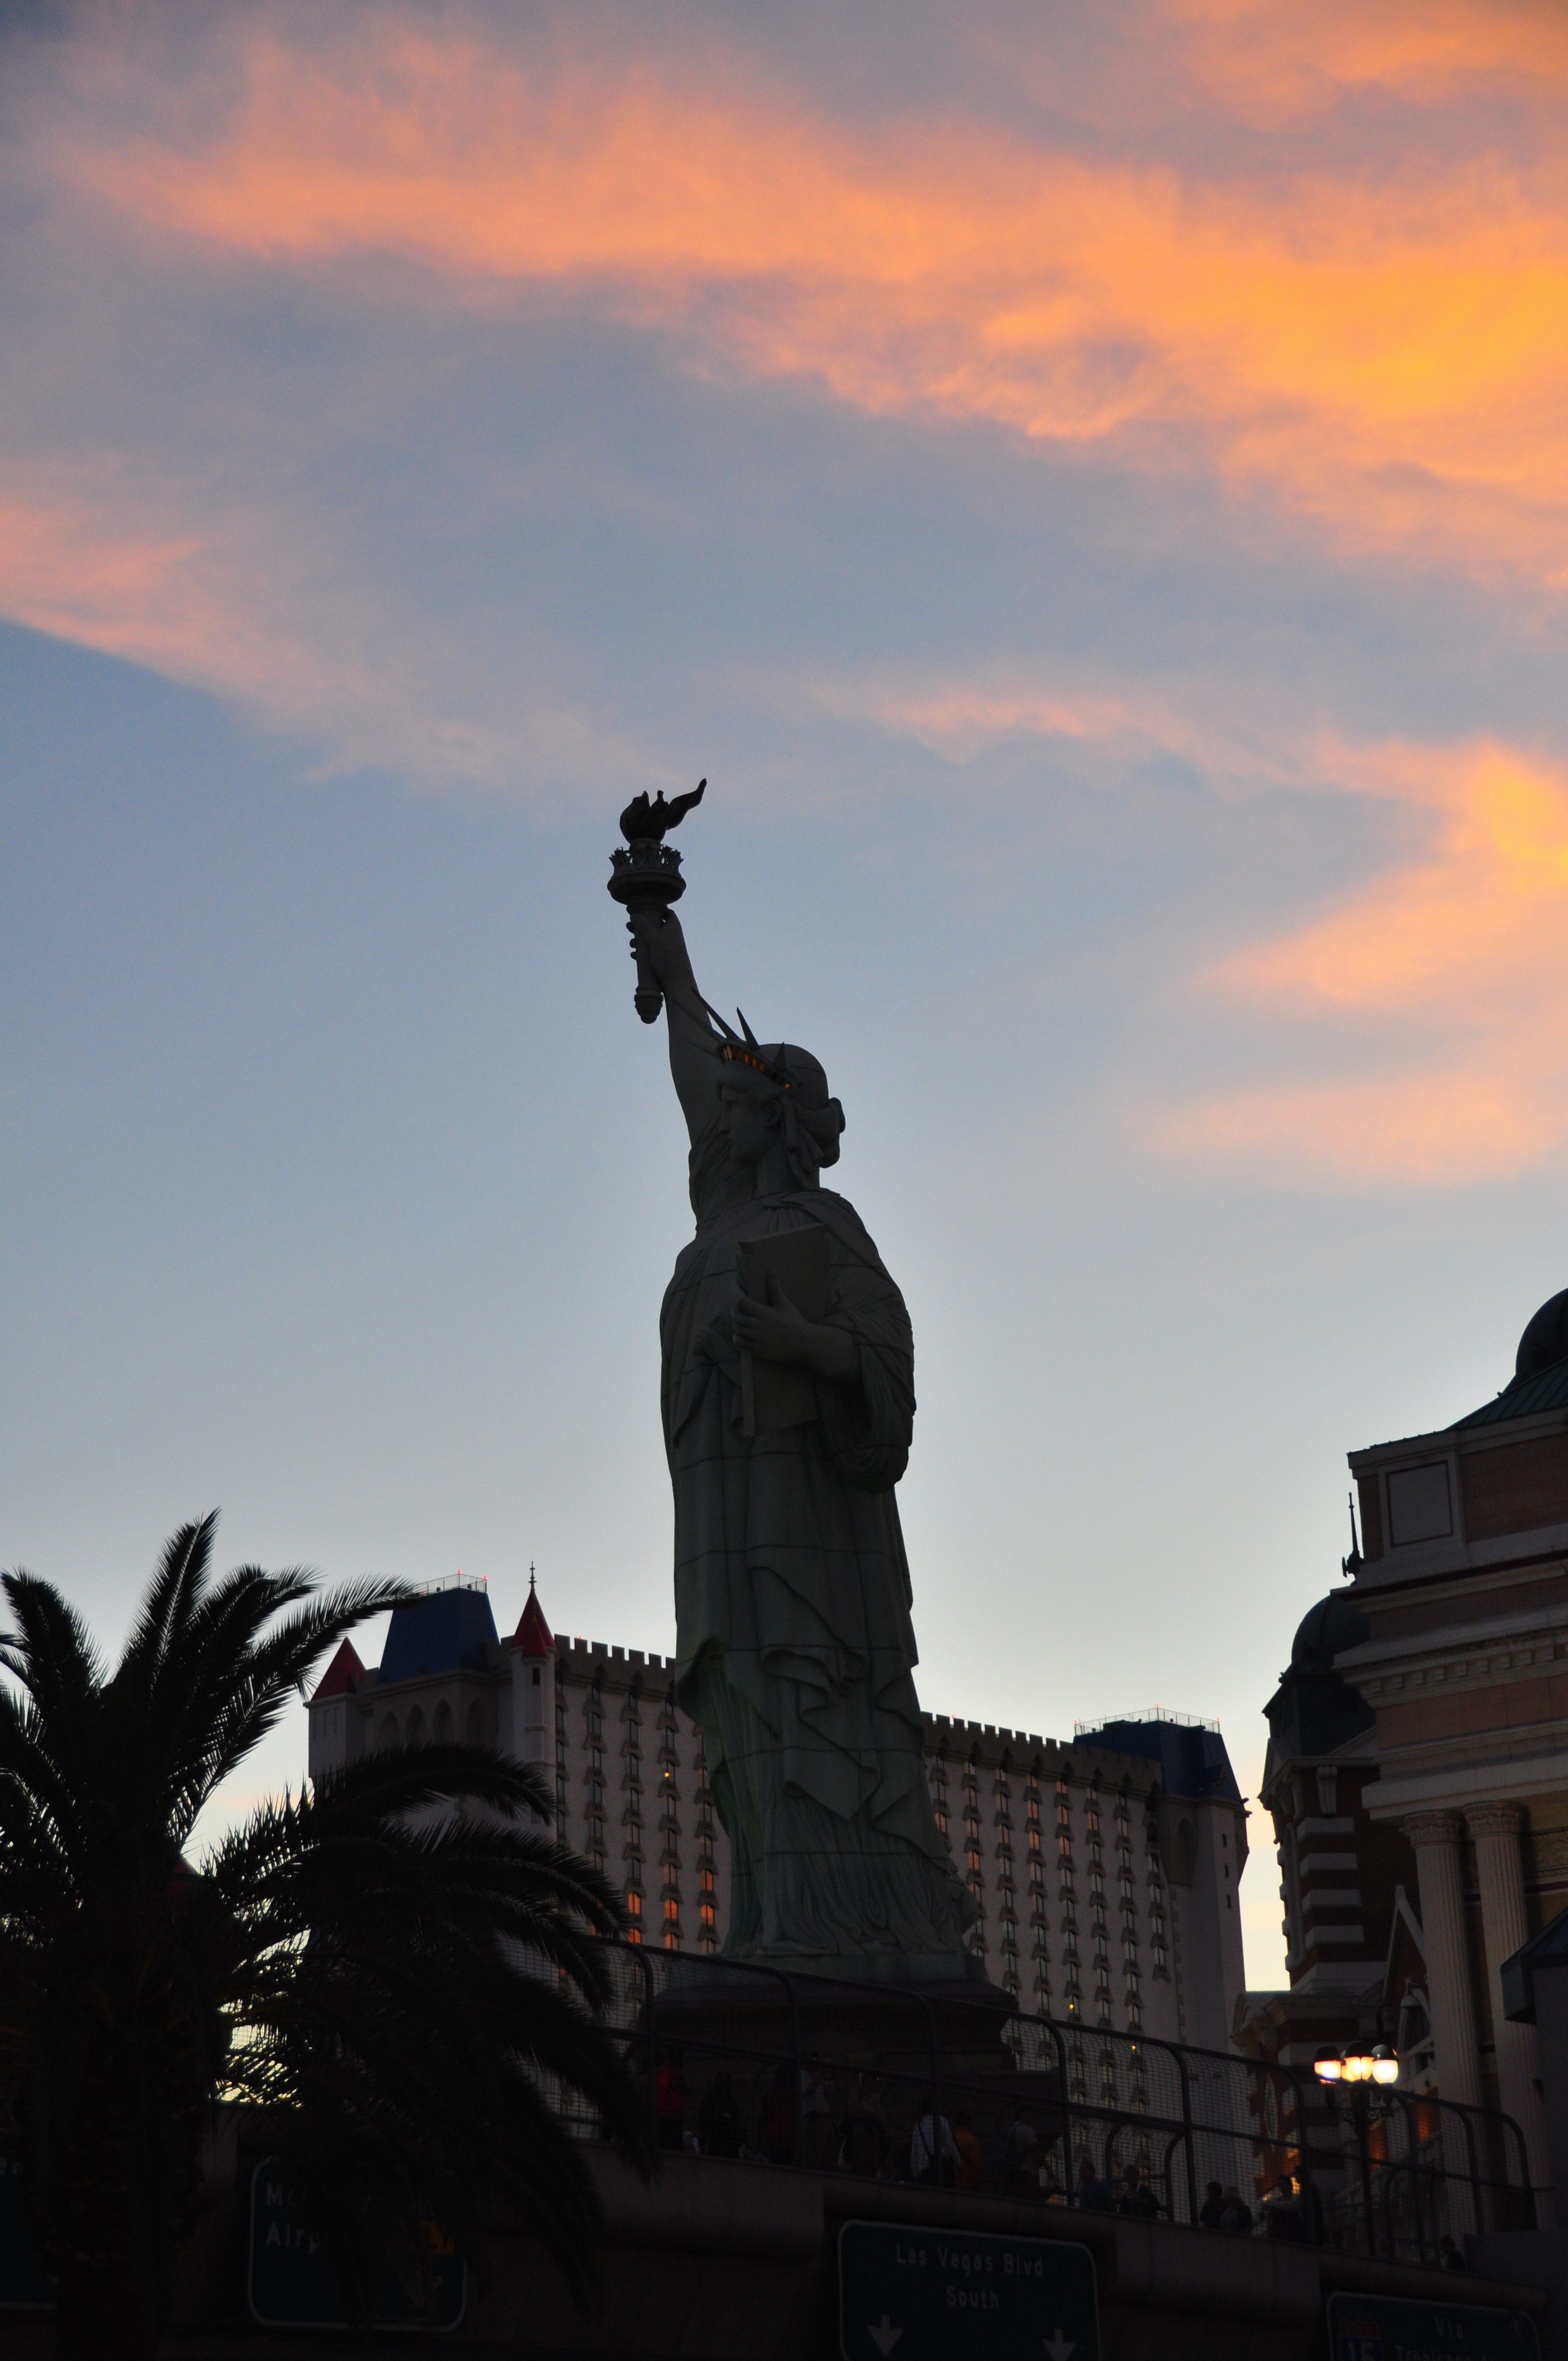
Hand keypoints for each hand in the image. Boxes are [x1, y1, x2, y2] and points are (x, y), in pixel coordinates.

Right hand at [628, 904, 690, 987]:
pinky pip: (651, 952)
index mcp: (673, 926)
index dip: (657, 910)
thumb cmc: (668, 956)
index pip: (668, 913)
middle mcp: (671, 935)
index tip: (644, 910)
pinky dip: (642, 952)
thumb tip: (633, 914)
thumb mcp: (653, 937)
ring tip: (631, 944)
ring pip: (651, 940)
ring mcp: (667, 947)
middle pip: (655, 926)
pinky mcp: (663, 959)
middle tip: (629, 926)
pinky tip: (634, 955)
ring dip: (640, 940)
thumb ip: (643, 925)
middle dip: (642, 926)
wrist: (677, 981)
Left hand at [733, 1271, 855, 1381]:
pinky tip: (740, 1333)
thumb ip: (774, 1287)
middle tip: (738, 1307)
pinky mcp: (758, 1349)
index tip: (734, 1287)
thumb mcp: (783, 1303)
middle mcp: (758, 1326)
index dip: (735, 1293)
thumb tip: (771, 1270)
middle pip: (736, 1316)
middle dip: (735, 1310)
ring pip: (737, 1329)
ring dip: (736, 1323)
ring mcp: (757, 1339)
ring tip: (740, 1319)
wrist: (802, 1342)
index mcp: (764, 1313)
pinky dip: (736, 1337)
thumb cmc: (793, 1321)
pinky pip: (739, 1343)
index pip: (741, 1301)